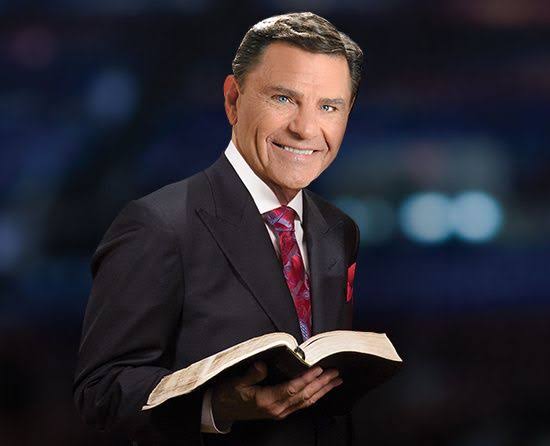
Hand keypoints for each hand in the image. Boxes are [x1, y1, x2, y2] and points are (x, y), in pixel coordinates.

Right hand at [211, 361, 341, 424]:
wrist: (222, 409)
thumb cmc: (229, 394)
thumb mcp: (236, 382)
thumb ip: (252, 374)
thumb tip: (263, 365)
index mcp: (267, 400)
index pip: (292, 389)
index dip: (307, 379)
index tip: (319, 369)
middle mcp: (276, 409)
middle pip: (304, 396)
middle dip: (321, 384)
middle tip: (335, 374)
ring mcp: (279, 412)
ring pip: (306, 402)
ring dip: (322, 391)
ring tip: (335, 382)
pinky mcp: (280, 412)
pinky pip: (301, 405)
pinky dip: (314, 396)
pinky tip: (321, 391)